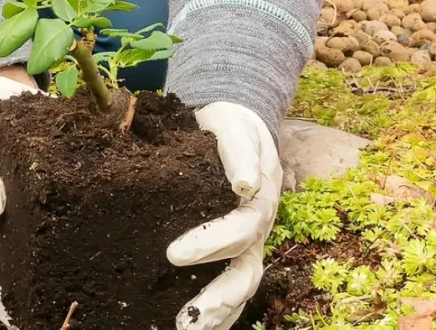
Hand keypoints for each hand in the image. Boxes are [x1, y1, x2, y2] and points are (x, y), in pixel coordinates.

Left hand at [168, 102, 283, 329]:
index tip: (175, 254)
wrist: (239, 127)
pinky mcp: (236, 254)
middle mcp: (258, 230)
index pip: (241, 228)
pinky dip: (220, 314)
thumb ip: (238, 151)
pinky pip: (233, 290)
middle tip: (186, 318)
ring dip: (219, 313)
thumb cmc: (231, 127)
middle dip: (218, 296)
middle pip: (246, 271)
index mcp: (260, 200)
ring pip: (242, 287)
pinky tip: (199, 329)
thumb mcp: (235, 127)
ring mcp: (250, 246)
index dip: (212, 243)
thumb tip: (245, 183)